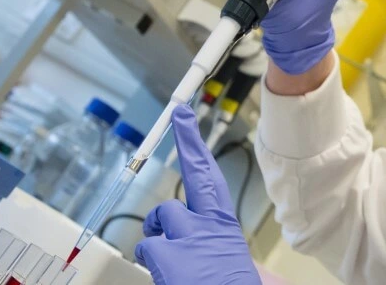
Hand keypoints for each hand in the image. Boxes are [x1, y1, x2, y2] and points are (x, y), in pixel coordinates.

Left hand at [135, 105, 260, 284]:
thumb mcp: (236, 266)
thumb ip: (222, 250)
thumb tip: (239, 265)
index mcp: (224, 227)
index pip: (211, 179)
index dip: (196, 147)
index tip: (186, 120)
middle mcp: (208, 225)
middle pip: (195, 176)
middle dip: (189, 142)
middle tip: (180, 116)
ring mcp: (188, 237)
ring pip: (162, 216)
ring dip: (158, 231)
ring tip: (167, 255)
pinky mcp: (167, 254)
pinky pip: (146, 246)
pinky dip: (149, 258)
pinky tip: (163, 272)